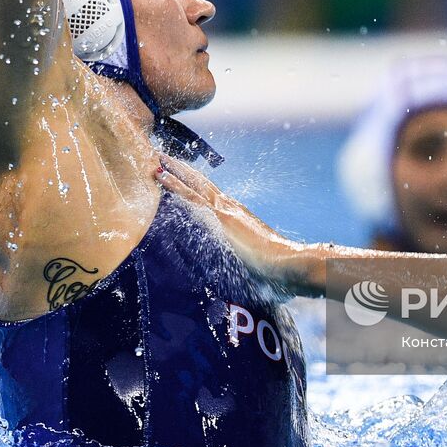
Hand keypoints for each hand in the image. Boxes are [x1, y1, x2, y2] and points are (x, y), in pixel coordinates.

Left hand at [155, 162, 318, 290]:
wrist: (287, 264)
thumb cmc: (277, 273)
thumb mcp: (258, 268)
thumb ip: (250, 271)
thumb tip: (250, 287)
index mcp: (240, 218)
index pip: (214, 198)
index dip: (199, 187)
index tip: (186, 178)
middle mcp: (232, 209)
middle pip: (203, 184)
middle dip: (184, 171)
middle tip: (166, 159)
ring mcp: (224, 211)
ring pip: (194, 184)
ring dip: (175, 171)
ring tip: (158, 159)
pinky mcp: (218, 217)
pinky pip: (190, 196)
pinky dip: (174, 184)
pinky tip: (161, 176)